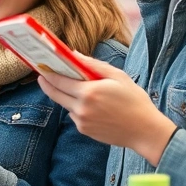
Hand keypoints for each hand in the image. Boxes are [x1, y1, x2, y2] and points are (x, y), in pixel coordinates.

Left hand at [38, 54, 177, 165]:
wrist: (144, 130)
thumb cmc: (134, 100)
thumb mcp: (117, 76)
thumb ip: (93, 65)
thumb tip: (73, 54)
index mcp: (88, 93)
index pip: (59, 81)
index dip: (48, 74)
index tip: (41, 67)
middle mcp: (81, 109)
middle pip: (55, 95)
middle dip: (47, 84)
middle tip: (42, 76)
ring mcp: (81, 122)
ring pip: (66, 105)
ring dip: (66, 96)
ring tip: (72, 87)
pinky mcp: (84, 131)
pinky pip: (75, 115)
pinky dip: (77, 108)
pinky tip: (91, 104)